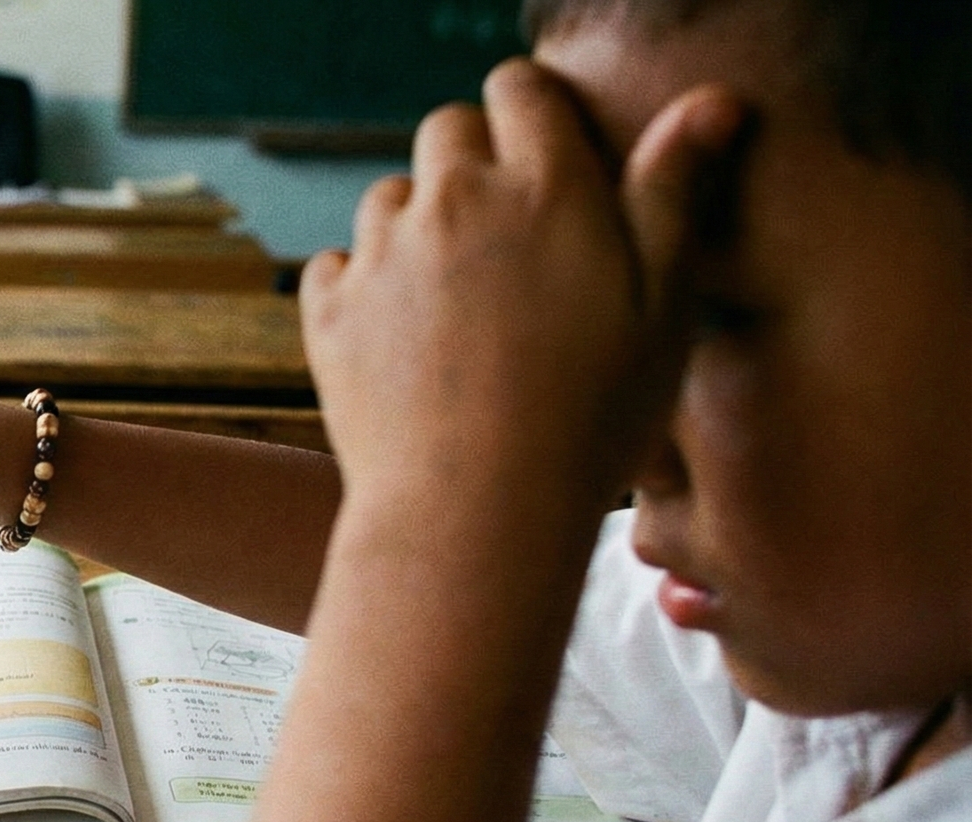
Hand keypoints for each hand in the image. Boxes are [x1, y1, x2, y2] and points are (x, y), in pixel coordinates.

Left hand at [300, 59, 743, 533]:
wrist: (478, 512)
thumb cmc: (592, 417)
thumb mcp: (664, 305)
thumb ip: (673, 193)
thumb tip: (710, 99)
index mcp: (545, 186)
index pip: (520, 89)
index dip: (534, 113)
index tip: (550, 157)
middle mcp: (453, 201)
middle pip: (447, 130)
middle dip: (474, 161)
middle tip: (511, 236)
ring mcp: (382, 254)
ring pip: (390, 196)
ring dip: (418, 223)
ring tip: (460, 297)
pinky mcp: (329, 311)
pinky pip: (337, 264)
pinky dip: (363, 285)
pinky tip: (403, 337)